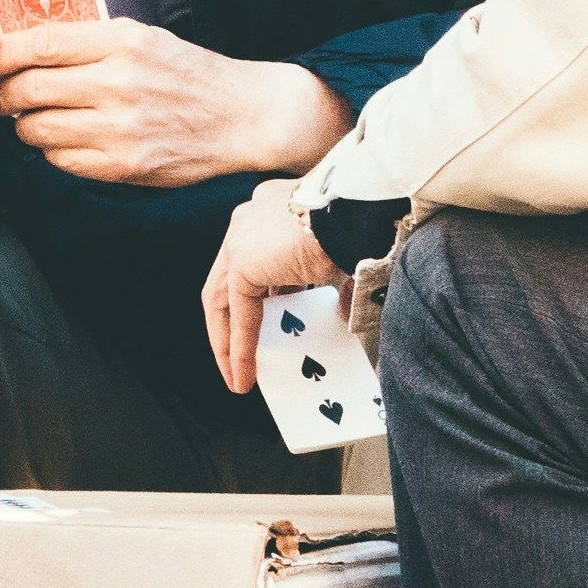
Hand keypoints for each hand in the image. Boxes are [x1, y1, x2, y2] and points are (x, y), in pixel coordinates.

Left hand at [0, 21, 350, 188]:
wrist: (244, 117)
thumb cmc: (187, 72)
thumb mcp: (144, 37)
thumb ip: (89, 39)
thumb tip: (22, 44)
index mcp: (122, 42)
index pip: (40, 44)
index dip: (4, 54)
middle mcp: (119, 83)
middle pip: (29, 88)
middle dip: (4, 93)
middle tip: (1, 94)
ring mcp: (120, 128)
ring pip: (37, 129)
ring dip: (24, 124)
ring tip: (32, 117)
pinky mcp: (124, 166)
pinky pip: (61, 160)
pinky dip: (51, 150)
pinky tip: (64, 139)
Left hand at [201, 185, 344, 394]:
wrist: (361, 210)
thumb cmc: (363, 226)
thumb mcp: (342, 256)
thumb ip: (332, 281)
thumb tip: (341, 313)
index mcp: (274, 210)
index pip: (255, 260)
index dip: (260, 297)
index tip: (271, 326)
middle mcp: (251, 218)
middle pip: (229, 281)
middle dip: (233, 324)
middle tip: (241, 359)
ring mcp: (242, 235)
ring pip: (224, 298)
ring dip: (229, 341)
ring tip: (239, 378)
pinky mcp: (242, 258)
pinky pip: (238, 312)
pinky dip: (240, 346)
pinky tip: (244, 375)